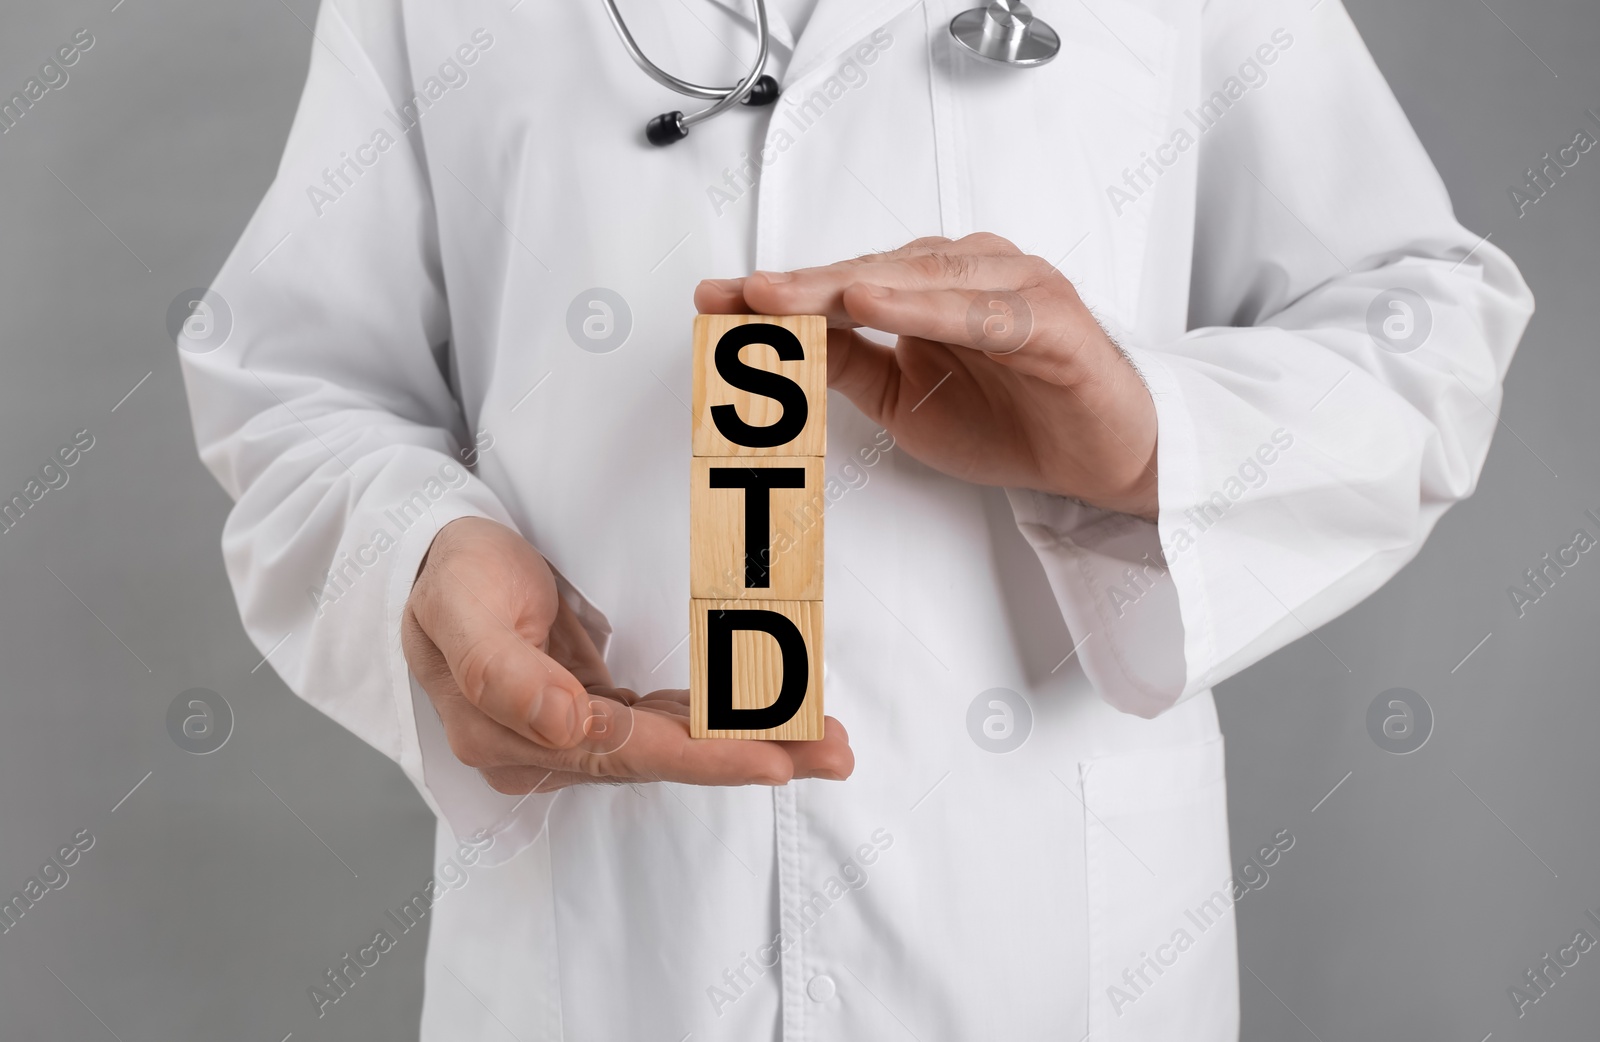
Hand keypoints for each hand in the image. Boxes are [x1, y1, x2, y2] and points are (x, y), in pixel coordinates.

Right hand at [402, 517, 854, 793]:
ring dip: (748, 743)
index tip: (773, 759)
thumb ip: (501, 673)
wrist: (429, 561)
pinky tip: (767, 720)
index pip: (625, 752)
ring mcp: (567, 734)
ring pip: (672, 744)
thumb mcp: (460, 609)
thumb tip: (563, 724)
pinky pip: (664, 722)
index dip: (703, 758)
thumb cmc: (447, 577)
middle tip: (834, 752)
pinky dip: (716, 721)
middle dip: (751, 757)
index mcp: (508, 736)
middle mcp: (543, 749)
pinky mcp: (589, 713)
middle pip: (662, 758)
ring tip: (823, 740)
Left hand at [695, 233, 1159, 519]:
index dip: (780, 292)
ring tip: (786, 296)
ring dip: (848, 286)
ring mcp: (1014, 289)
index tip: (715, 301)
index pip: (843, 283)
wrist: (1102, 458)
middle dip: (799, 285)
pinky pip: (981, 312)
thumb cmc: (1016, 420)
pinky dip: (927, 307)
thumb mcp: (906, 402)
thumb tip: (781, 345)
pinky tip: (878, 305)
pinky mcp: (1051, 322)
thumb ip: (852, 367)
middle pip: (872, 272)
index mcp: (932, 288)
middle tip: (739, 295)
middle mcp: (970, 274)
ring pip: (920, 279)